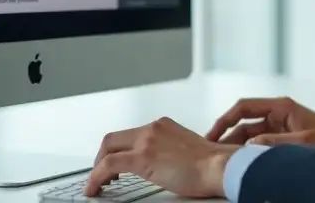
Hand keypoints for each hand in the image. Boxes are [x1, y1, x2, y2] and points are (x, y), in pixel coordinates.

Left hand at [87, 117, 237, 197]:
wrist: (219, 166)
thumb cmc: (212, 164)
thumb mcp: (186, 150)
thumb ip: (169, 151)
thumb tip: (160, 165)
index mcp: (163, 125)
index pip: (131, 134)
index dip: (118, 149)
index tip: (116, 162)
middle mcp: (153, 128)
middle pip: (114, 139)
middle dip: (102, 156)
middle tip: (101, 173)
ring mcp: (146, 141)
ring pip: (107, 149)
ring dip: (98, 167)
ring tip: (99, 183)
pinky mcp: (142, 158)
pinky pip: (108, 165)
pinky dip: (96, 177)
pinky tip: (94, 188)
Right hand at [205, 96, 314, 147]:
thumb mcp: (303, 142)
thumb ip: (276, 143)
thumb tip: (250, 146)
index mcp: (279, 107)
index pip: (244, 107)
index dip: (226, 119)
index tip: (213, 133)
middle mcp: (275, 112)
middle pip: (242, 120)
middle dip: (226, 133)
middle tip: (210, 149)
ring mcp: (276, 123)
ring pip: (248, 132)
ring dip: (235, 143)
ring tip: (220, 158)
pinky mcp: (279, 134)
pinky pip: (257, 140)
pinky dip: (247, 149)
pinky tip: (238, 160)